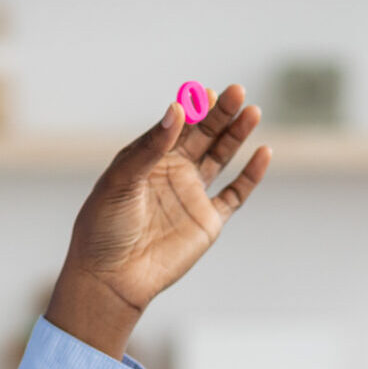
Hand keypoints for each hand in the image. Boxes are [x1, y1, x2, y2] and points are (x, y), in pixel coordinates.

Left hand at [47, 84, 270, 356]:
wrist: (111, 278)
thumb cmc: (104, 228)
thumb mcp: (121, 181)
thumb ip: (150, 147)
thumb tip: (177, 109)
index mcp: (147, 158)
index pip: (176, 125)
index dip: (193, 108)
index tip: (206, 92)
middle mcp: (172, 172)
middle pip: (203, 135)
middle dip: (220, 113)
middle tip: (237, 91)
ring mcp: (191, 195)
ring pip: (221, 157)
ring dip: (237, 134)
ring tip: (253, 111)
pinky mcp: (208, 221)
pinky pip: (235, 194)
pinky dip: (250, 175)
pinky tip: (263, 153)